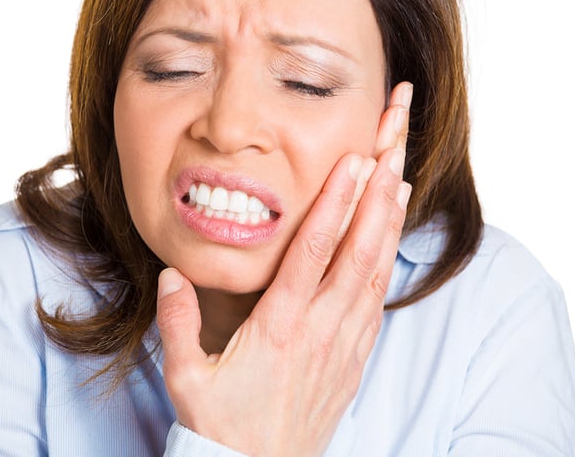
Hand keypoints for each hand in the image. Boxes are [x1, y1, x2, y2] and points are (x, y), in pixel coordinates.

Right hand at [156, 82, 412, 456]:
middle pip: (358, 251)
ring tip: (400, 175)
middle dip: (377, 193)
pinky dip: (387, 260)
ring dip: (388, 221)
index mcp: (280, 328)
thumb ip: (178, 322)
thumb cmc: (223, 428)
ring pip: (374, 271)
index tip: (355, 162)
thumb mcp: (186, 378)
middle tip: (392, 146)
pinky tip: (391, 237)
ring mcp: (343, 345)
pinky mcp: (353, 359)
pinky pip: (376, 301)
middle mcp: (320, 330)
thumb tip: (173, 273)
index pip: (313, 253)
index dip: (336, 204)